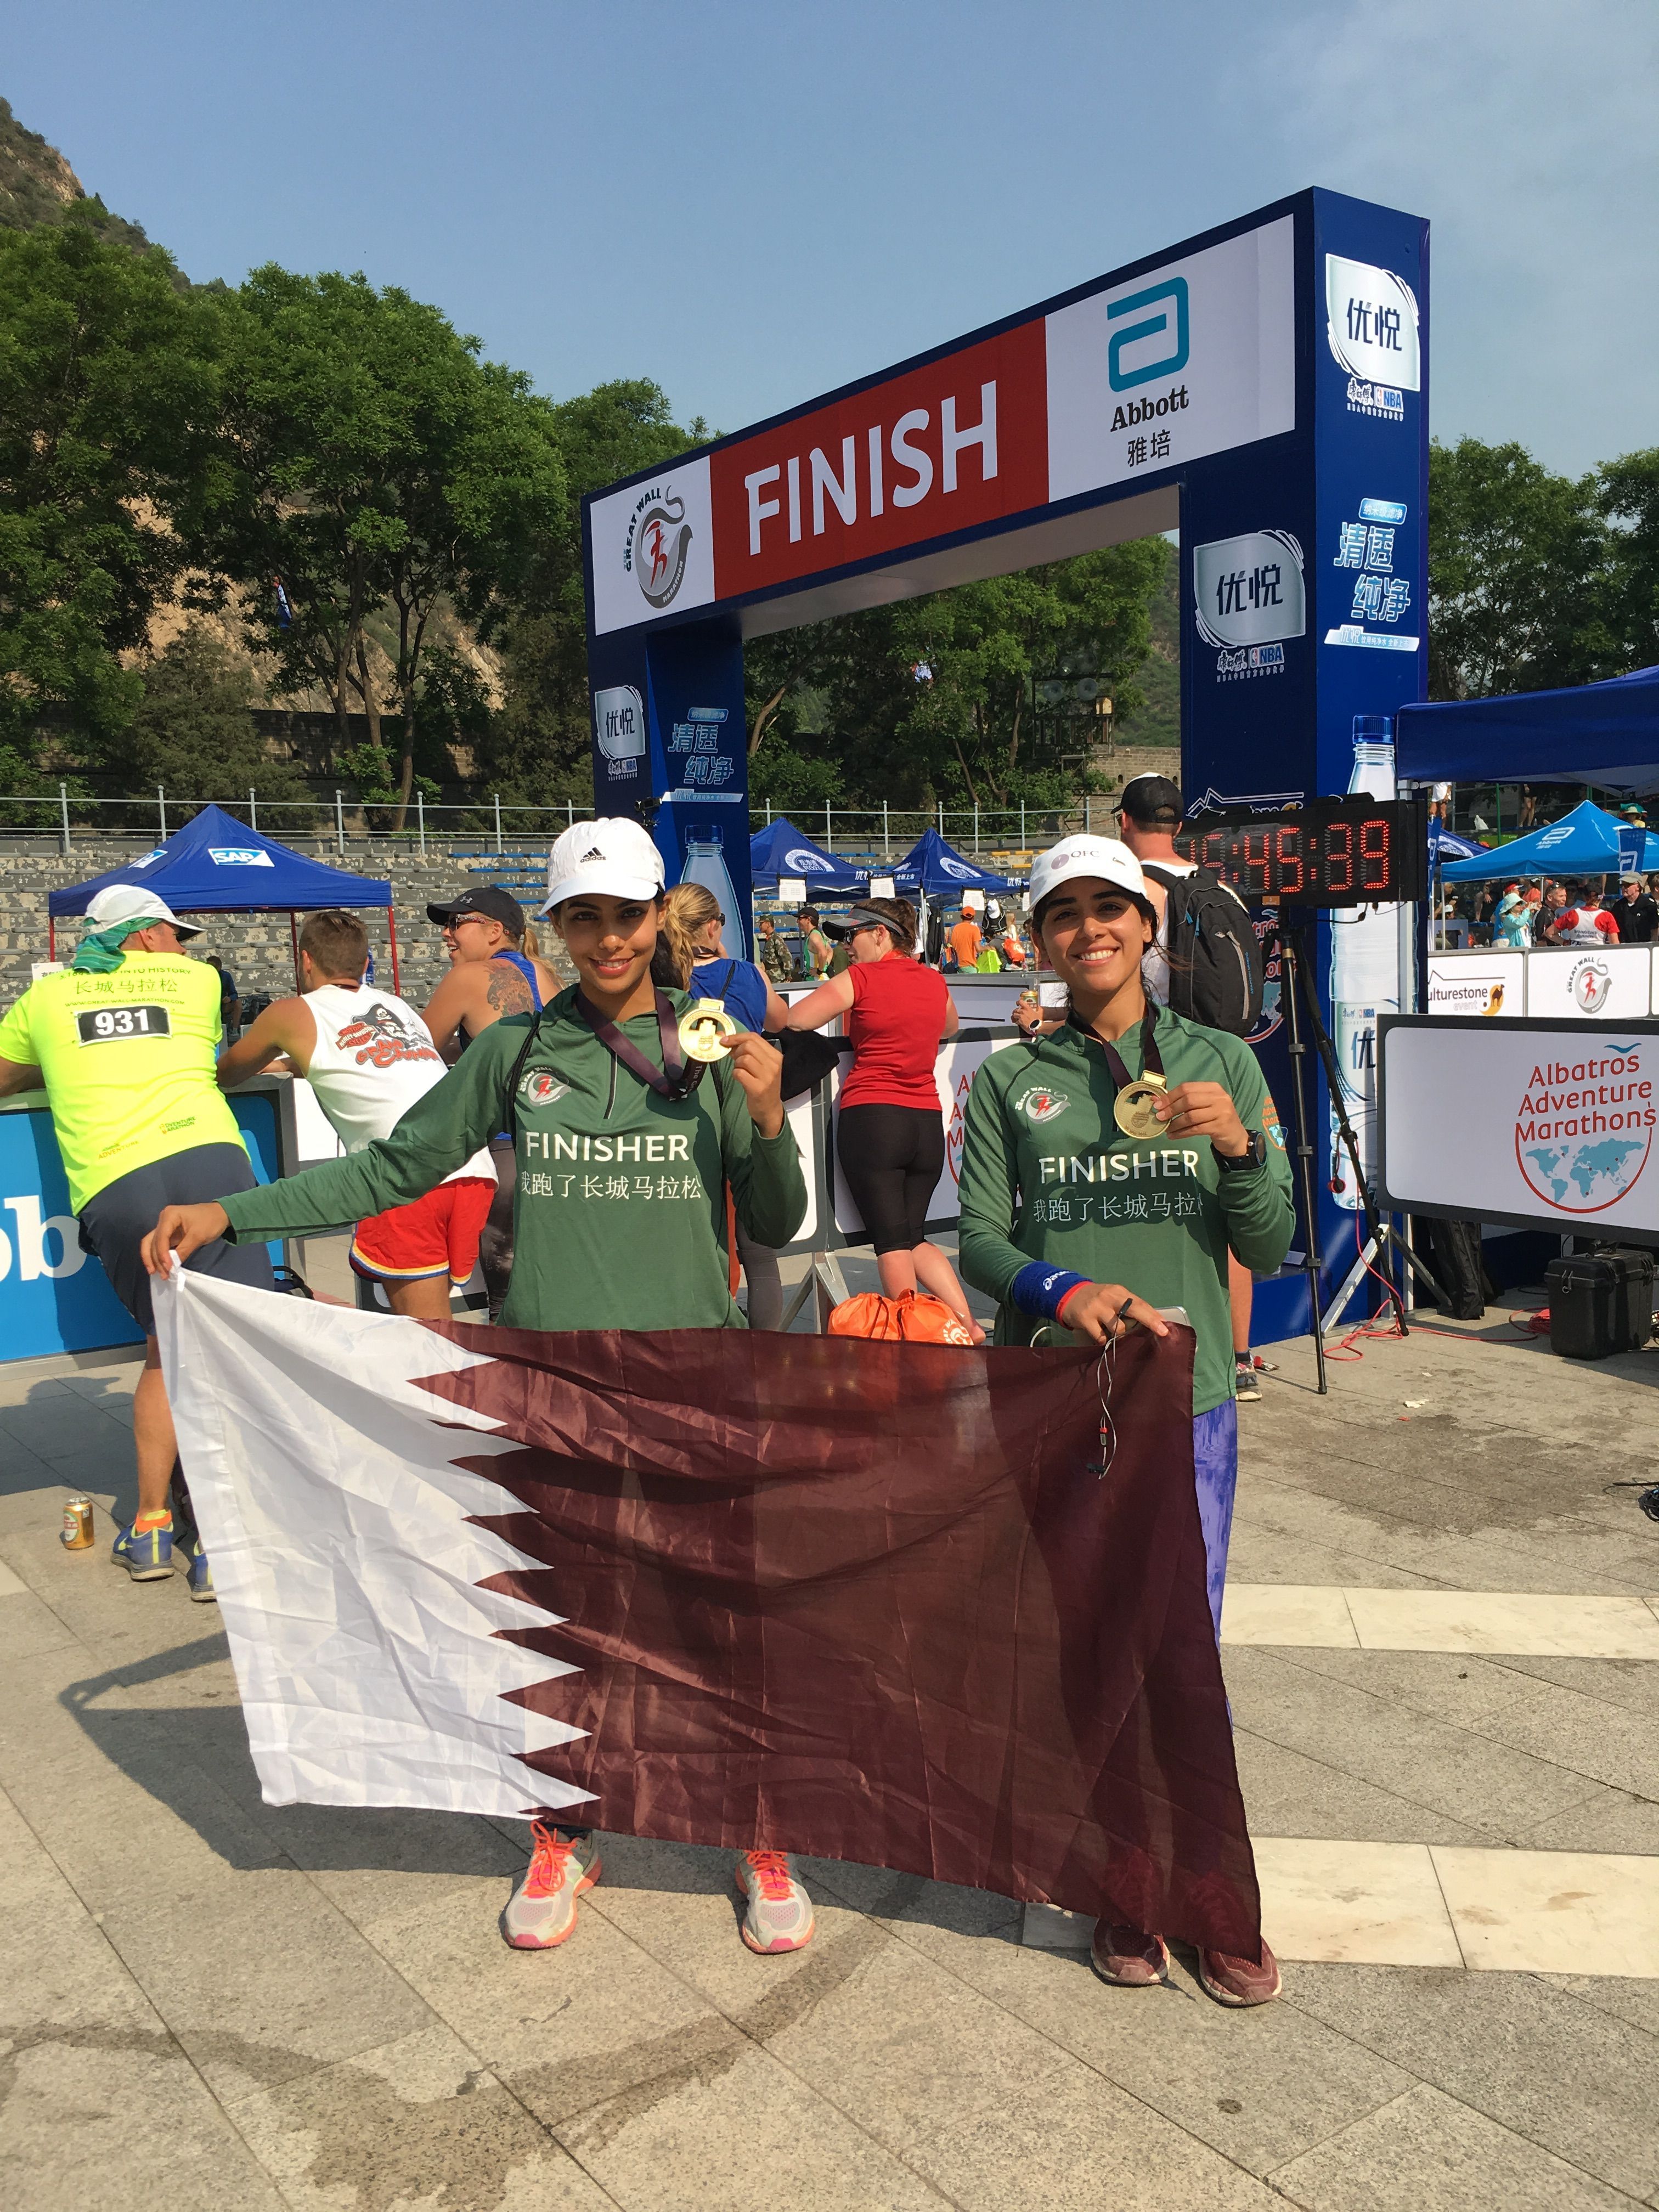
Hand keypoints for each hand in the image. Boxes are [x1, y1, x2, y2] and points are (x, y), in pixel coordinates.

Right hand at [141, 1202, 228, 1276]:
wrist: (221, 1214)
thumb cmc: (211, 1221)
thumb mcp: (198, 1236)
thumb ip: (183, 1250)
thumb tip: (171, 1266)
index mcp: (169, 1215)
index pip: (161, 1237)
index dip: (162, 1254)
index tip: (168, 1267)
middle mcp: (163, 1220)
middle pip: (153, 1242)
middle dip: (156, 1259)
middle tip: (163, 1275)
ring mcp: (166, 1227)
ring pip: (153, 1245)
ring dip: (154, 1260)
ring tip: (160, 1274)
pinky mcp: (170, 1234)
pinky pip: (160, 1246)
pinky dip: (160, 1257)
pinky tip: (161, 1268)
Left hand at [722, 1030, 784, 1137]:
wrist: (770, 1109)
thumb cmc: (762, 1085)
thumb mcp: (760, 1065)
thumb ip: (747, 1051)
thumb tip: (724, 1039)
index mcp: (775, 1055)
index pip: (754, 1037)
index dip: (736, 1036)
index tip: (724, 1040)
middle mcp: (773, 1064)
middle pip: (748, 1045)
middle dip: (736, 1051)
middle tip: (735, 1060)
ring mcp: (767, 1076)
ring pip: (744, 1058)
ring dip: (736, 1064)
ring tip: (740, 1071)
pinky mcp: (758, 1088)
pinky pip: (739, 1073)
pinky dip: (735, 1074)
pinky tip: (740, 1079)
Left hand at [1013, 991, 1041, 1037]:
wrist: (1036, 1027)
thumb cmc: (1038, 1020)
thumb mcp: (1040, 1012)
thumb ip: (1038, 1008)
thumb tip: (1038, 1006)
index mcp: (1027, 1008)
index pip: (1020, 1002)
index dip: (1018, 1002)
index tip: (1018, 1003)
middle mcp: (1022, 1012)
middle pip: (1015, 1009)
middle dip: (1016, 1011)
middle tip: (1018, 1012)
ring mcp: (1020, 1017)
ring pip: (1014, 1015)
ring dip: (1015, 1016)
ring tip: (1018, 1017)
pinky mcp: (1019, 1023)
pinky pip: (1016, 1021)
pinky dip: (1017, 1021)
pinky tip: (1019, 1022)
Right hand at [1055, 1283, 1170, 1344]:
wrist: (1068, 1295)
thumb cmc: (1097, 1299)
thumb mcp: (1112, 1297)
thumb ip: (1128, 1307)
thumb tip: (1150, 1322)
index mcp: (1119, 1292)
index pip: (1140, 1303)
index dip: (1153, 1315)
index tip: (1166, 1326)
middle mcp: (1109, 1297)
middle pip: (1134, 1309)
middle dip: (1150, 1321)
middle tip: (1162, 1332)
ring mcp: (1097, 1308)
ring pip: (1118, 1328)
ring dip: (1120, 1336)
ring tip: (1113, 1334)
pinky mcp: (1085, 1319)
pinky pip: (1101, 1337)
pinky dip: (1104, 1340)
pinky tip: (1100, 1336)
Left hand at [1153, 1080, 1248, 1156]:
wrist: (1235, 1136)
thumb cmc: (1215, 1118)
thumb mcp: (1203, 1106)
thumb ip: (1184, 1101)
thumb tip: (1157, 1100)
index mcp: (1213, 1088)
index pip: (1187, 1087)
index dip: (1170, 1096)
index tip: (1157, 1105)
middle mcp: (1219, 1097)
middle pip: (1189, 1100)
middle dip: (1171, 1109)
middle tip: (1159, 1117)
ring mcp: (1221, 1112)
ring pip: (1191, 1116)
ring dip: (1175, 1123)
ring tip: (1166, 1129)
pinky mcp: (1220, 1127)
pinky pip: (1195, 1129)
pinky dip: (1181, 1133)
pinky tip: (1173, 1136)